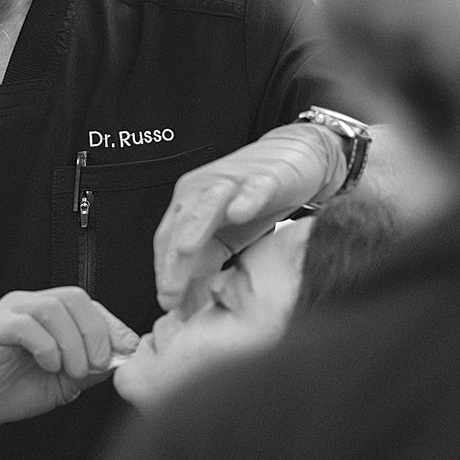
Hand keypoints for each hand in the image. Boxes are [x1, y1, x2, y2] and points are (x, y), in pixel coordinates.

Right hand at [0, 287, 139, 434]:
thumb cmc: (14, 392)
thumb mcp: (64, 382)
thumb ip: (91, 367)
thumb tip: (123, 356)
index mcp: (46, 312)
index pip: (85, 304)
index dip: (109, 325)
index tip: (124, 351)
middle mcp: (27, 304)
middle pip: (72, 297)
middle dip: (94, 332)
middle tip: (97, 365)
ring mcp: (8, 312)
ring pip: (52, 308)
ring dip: (71, 342)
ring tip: (72, 371)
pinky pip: (26, 325)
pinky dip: (46, 347)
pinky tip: (48, 366)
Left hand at [154, 123, 340, 313]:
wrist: (295, 156)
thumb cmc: (255, 198)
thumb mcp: (225, 238)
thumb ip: (207, 263)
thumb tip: (191, 303)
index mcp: (188, 207)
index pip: (166, 243)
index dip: (164, 274)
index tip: (167, 303)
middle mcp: (202, 192)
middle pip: (179, 229)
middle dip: (173, 264)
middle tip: (172, 294)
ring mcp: (231, 182)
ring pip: (206, 206)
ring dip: (195, 229)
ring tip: (187, 253)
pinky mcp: (263, 177)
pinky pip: (252, 188)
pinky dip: (245, 199)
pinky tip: (240, 212)